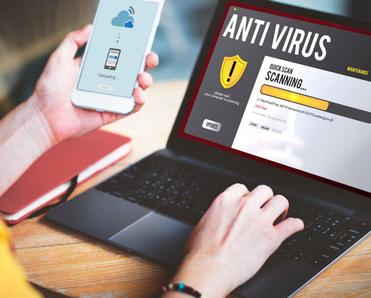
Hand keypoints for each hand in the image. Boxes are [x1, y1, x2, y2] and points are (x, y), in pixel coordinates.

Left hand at [31, 24, 158, 144]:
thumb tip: (89, 28)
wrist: (46, 116)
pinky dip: (139, 101)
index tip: (141, 44)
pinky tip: (137, 93)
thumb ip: (73, 41)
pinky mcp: (113, 113)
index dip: (133, 50)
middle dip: (145, 64)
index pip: (120, 57)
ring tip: (142, 78)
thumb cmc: (50, 90)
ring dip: (145, 81)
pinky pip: (132, 107)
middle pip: (133, 72)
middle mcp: (107, 83)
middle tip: (149, 59)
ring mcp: (111, 98)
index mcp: (97, 69)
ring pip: (137, 89)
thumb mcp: (60, 58)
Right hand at [169, 184, 303, 297]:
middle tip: (265, 208)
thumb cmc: (201, 251)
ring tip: (280, 215)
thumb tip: (221, 216)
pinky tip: (295, 226)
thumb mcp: (204, 223)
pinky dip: (296, 225)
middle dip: (265, 199)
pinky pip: (292, 225)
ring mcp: (260, 221)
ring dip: (281, 208)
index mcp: (226, 201)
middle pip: (264, 190)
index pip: (243, 188)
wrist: (209, 269)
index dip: (247, 196)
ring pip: (280, 201)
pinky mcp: (271, 238)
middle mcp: (245, 207)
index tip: (248, 203)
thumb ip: (217, 214)